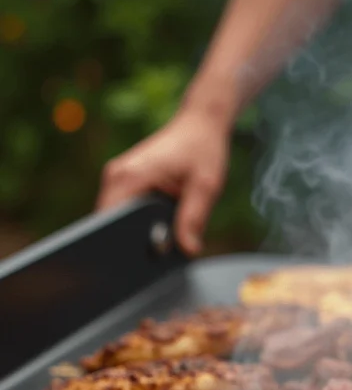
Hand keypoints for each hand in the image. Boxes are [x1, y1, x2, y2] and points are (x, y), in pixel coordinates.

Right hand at [96, 106, 229, 255]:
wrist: (200, 125)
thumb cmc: (203, 149)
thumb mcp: (205, 186)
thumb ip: (194, 218)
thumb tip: (188, 249)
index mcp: (131, 176)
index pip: (108, 220)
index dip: (116, 244)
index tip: (129, 263)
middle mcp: (117, 176)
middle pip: (108, 223)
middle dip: (126, 243)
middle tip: (152, 259)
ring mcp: (117, 178)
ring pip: (114, 219)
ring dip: (131, 234)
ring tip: (156, 245)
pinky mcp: (124, 182)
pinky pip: (122, 211)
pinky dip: (135, 224)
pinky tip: (155, 231)